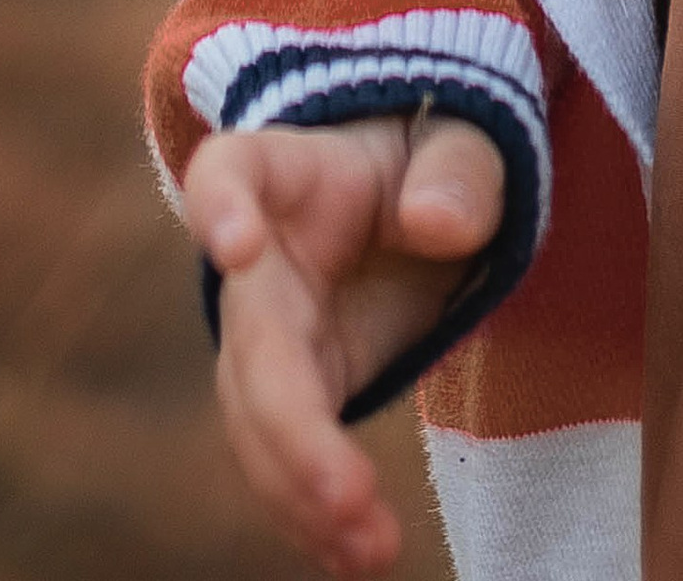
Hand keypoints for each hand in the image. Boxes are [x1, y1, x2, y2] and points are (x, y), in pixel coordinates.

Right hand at [186, 112, 506, 576]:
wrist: (418, 205)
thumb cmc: (431, 164)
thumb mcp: (462, 144)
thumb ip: (459, 172)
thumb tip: (436, 223)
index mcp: (288, 173)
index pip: (229, 172)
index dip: (220, 206)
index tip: (236, 246)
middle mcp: (257, 264)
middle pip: (251, 345)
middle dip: (291, 428)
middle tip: (348, 494)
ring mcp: (266, 337)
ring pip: (260, 424)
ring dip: (304, 493)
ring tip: (372, 549)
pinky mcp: (294, 395)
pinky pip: (286, 462)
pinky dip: (314, 515)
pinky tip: (356, 556)